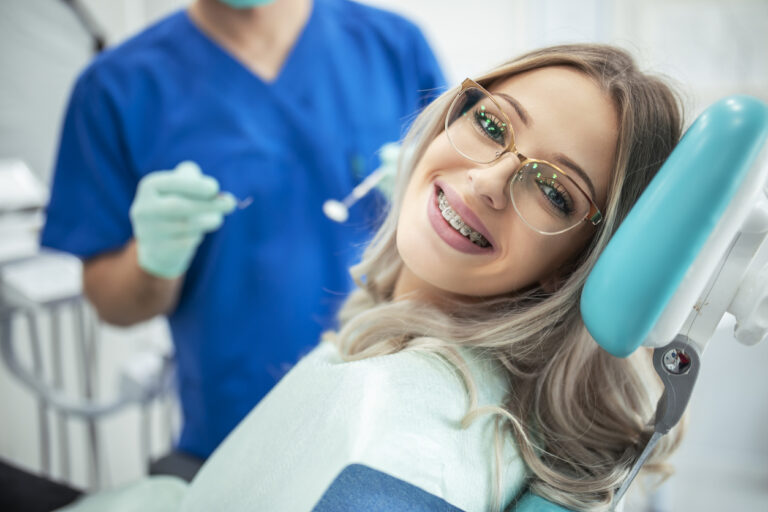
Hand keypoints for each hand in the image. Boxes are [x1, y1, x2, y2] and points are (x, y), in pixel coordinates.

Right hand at [129, 161, 235, 278]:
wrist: (158, 245)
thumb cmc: (175, 206)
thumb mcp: (181, 187)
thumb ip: (194, 178)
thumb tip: (214, 191)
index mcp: (149, 187)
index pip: (171, 183)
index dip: (194, 185)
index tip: (215, 188)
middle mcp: (144, 209)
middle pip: (178, 206)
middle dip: (208, 204)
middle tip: (230, 203)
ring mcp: (150, 231)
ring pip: (186, 226)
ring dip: (208, 220)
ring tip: (217, 218)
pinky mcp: (160, 250)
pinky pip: (186, 242)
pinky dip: (198, 236)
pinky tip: (198, 233)